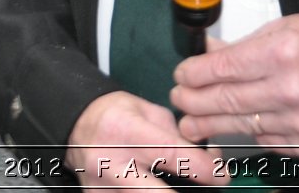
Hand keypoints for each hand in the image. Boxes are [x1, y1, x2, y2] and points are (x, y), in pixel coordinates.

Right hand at [65, 91, 226, 188]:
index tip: (222, 175)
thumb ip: (177, 135)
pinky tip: (154, 186)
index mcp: (127, 131)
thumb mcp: (149, 112)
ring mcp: (102, 186)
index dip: (203, 168)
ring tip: (179, 184)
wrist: (77, 124)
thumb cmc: (116, 115)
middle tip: (208, 188)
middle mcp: (111, 161)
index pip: (172, 154)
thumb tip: (207, 157)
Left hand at [171, 11, 298, 156]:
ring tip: (191, 122)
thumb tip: (206, 54)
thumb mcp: (281, 27)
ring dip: (210, 124)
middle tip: (179, 99)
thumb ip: (241, 46)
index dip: (194, 74)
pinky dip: (248, 133)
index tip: (181, 75)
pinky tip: (234, 126)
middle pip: (226, 101)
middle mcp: (291, 90)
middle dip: (194, 101)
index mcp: (282, 53)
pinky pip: (265, 142)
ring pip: (241, 126)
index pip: (223, 69)